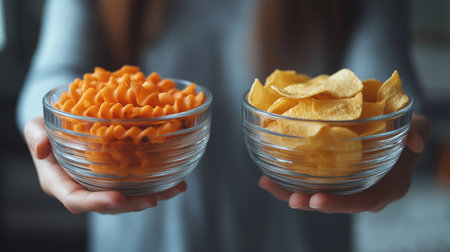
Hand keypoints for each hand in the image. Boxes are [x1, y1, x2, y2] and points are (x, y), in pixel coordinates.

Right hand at [24, 117, 186, 213]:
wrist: (60, 127)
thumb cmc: (46, 129)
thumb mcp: (35, 128)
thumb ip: (35, 136)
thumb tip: (41, 147)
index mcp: (61, 183)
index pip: (77, 200)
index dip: (98, 202)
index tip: (118, 198)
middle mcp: (84, 189)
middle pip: (109, 205)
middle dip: (132, 204)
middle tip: (154, 199)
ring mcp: (102, 185)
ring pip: (128, 197)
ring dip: (154, 195)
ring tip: (176, 188)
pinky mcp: (117, 178)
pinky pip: (137, 184)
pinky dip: (159, 183)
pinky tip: (179, 180)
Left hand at [259, 114, 430, 212]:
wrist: (397, 133)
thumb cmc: (405, 131)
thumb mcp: (416, 128)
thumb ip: (417, 134)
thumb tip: (413, 142)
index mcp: (385, 187)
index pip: (362, 202)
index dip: (340, 203)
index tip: (317, 200)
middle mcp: (363, 191)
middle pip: (335, 204)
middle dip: (311, 203)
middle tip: (292, 198)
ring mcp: (346, 187)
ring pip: (317, 196)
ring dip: (291, 193)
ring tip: (267, 183)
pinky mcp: (332, 178)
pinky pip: (310, 184)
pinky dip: (288, 181)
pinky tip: (266, 175)